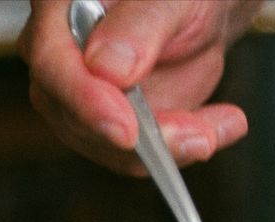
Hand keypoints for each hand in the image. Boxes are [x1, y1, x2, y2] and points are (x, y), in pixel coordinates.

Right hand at [18, 0, 260, 175]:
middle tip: (198, 136)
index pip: (52, 64)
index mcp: (59, 10)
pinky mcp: (116, 125)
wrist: (197, 9)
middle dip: (142, 139)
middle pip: (77, 119)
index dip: (86, 102)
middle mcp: (61, 59)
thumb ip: (139, 24)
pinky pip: (141, 155)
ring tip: (214, 130)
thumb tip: (108, 68)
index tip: (126, 130)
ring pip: (111, 147)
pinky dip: (185, 148)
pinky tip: (222, 125)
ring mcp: (85, 98)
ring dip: (170, 148)